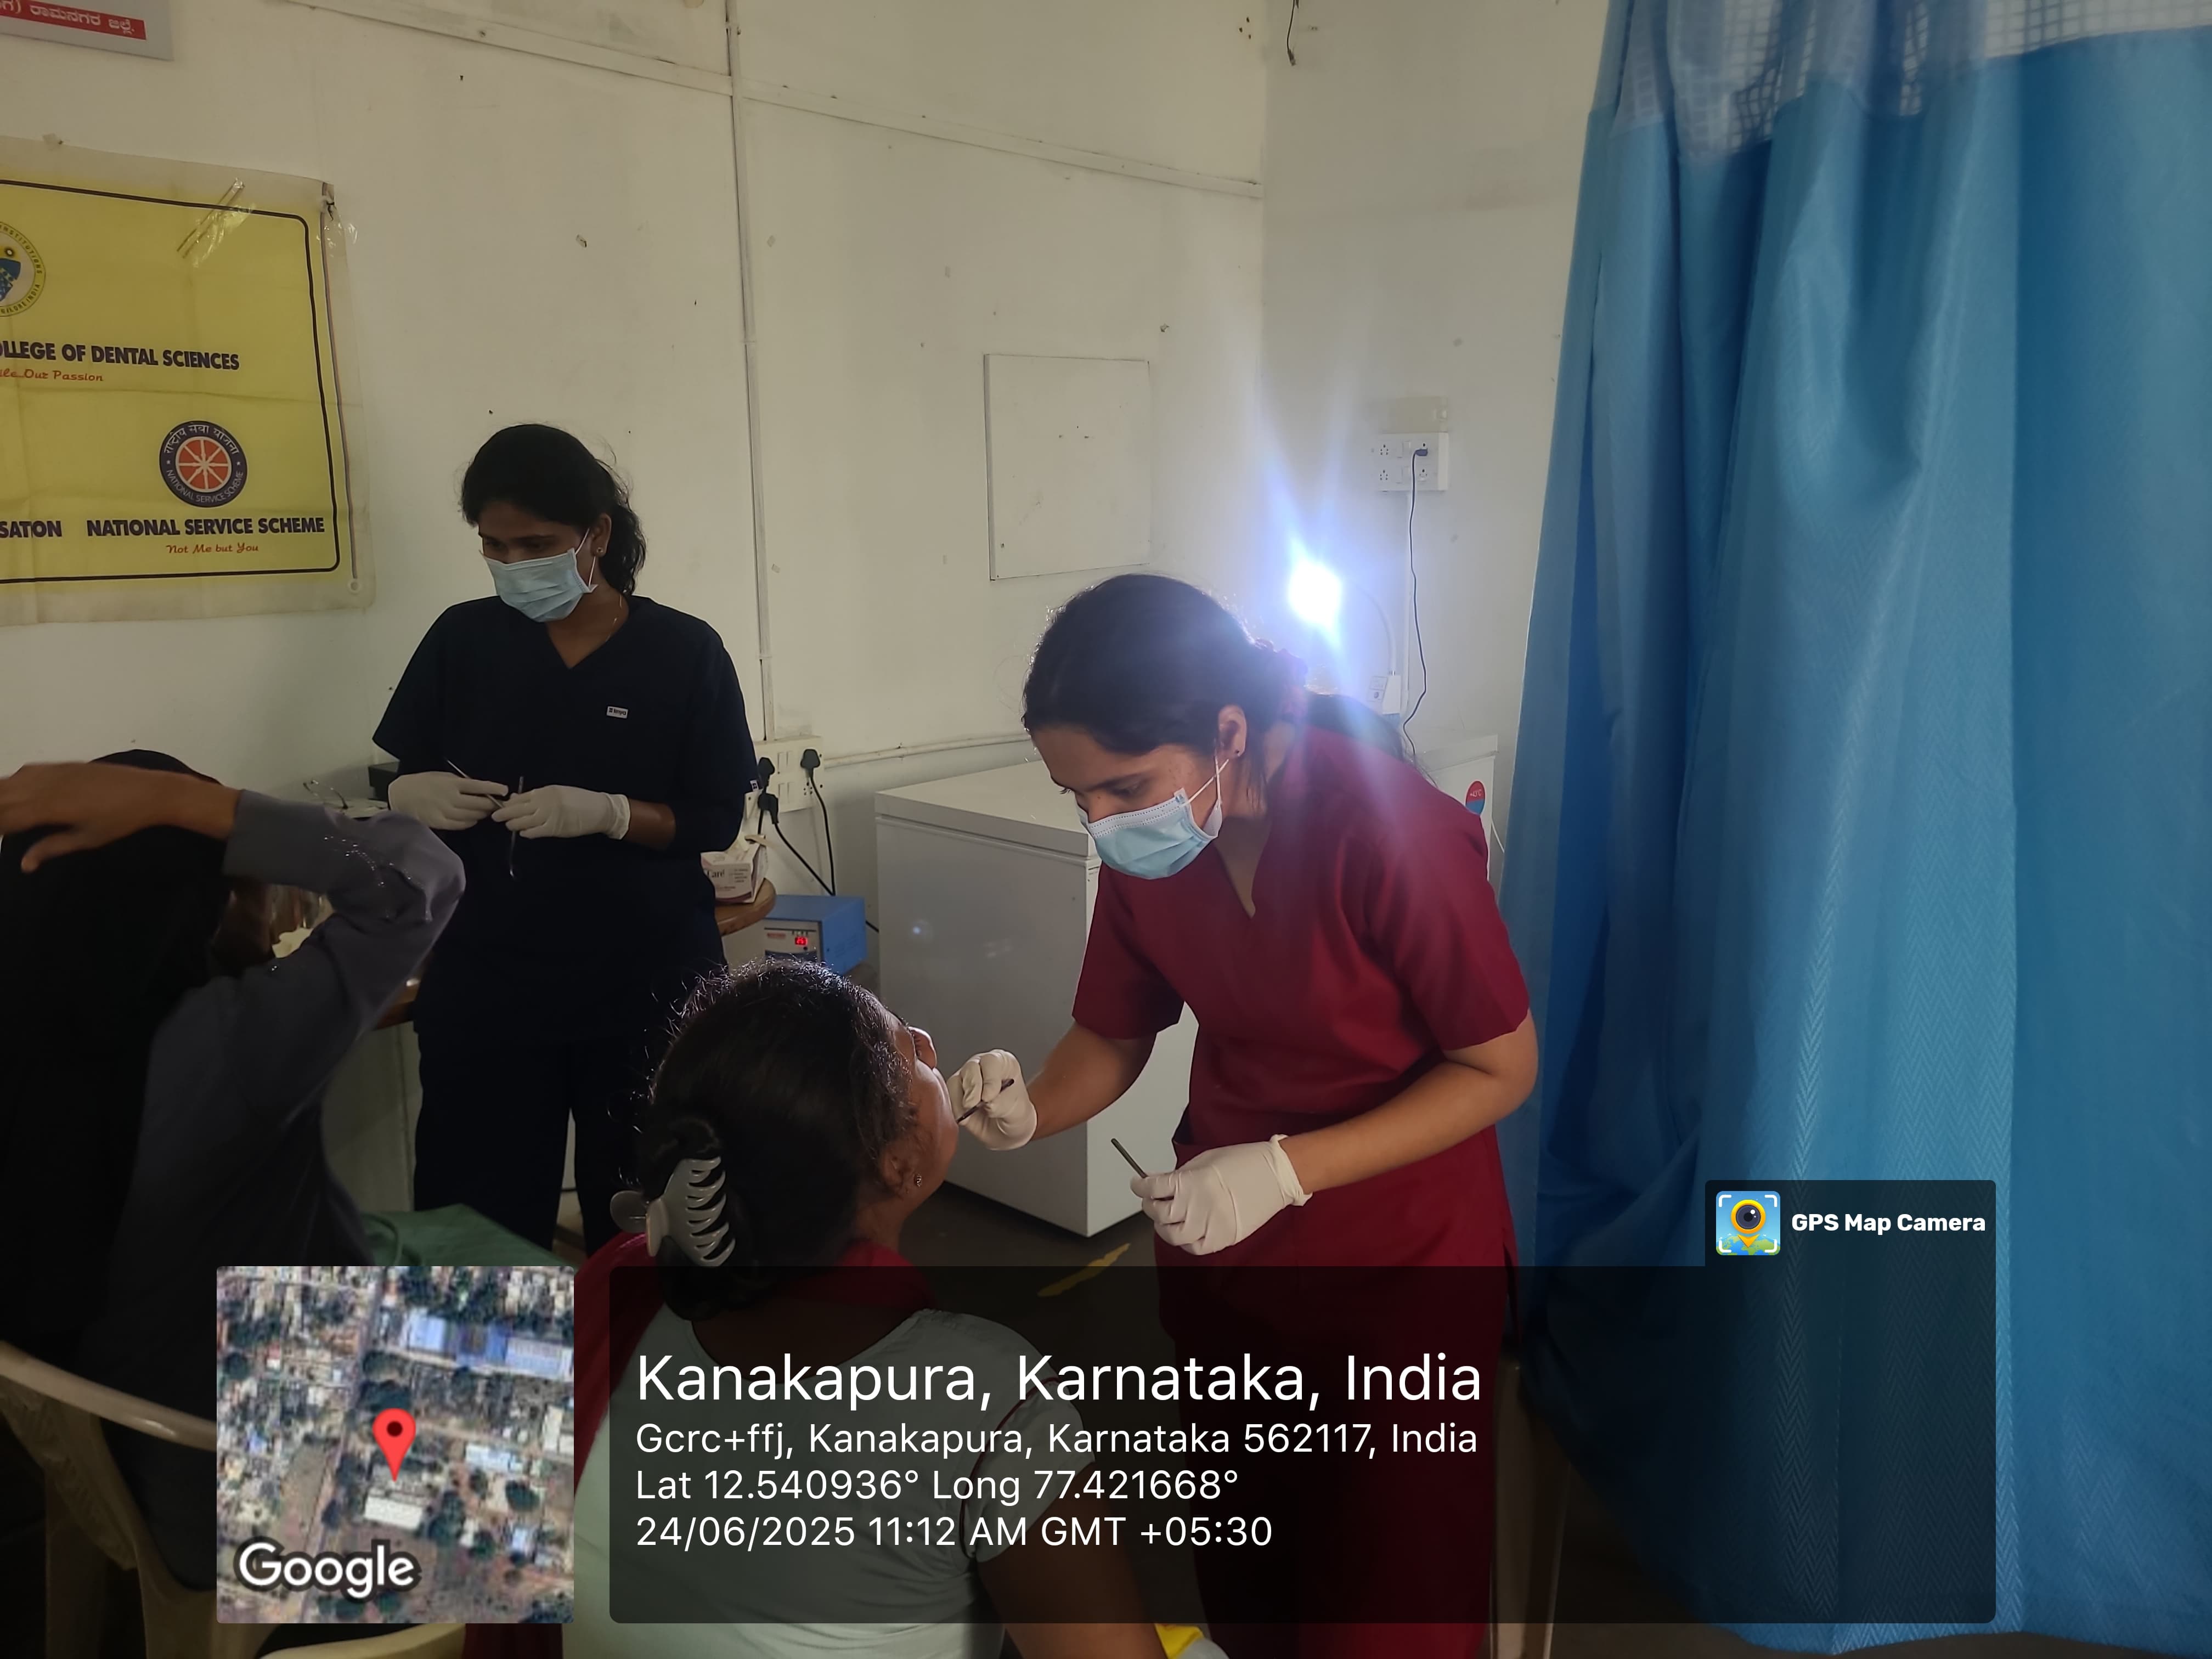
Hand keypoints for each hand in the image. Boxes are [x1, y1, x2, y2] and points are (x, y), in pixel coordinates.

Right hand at [0, 762, 236, 869]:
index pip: (6, 817)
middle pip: (2, 796)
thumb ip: (52, 848)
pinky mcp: (63, 765)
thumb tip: (24, 865)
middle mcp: (45, 786)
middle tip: (1, 825)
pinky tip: (12, 790)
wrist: (150, 790)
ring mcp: (53, 772)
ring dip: (1, 794)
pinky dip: (14, 781)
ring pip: (11, 781)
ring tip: (2, 810)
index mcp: (49, 808)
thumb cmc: (121, 820)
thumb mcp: (87, 839)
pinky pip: (27, 770)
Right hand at [387, 771, 507, 830]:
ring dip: (481, 815)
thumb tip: (479, 788)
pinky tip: (472, 820)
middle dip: (490, 805)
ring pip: (471, 816)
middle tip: (496, 804)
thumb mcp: (443, 776)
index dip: (493, 789)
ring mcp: (444, 811)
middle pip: (477, 804)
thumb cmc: (424, 782)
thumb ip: (460, 782)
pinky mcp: (439, 822)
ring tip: (485, 812)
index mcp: (452, 783)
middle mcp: (450, 797)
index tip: (504, 790)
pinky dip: (469, 823)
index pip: (478, 786)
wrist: (401, 794)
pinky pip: (460, 825)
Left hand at [493, 784, 627, 839]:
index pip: (520, 797)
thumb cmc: (579, 799)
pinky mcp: (554, 829)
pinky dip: (526, 832)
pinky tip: (523, 832)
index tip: (501, 806)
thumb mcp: (558, 792)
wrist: (599, 810)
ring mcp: (549, 816)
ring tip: (509, 825)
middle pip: (517, 809)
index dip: (508, 803)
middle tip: (495, 817)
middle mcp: (544, 802)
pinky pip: (534, 832)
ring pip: (522, 821)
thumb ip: (538, 796)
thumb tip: (517, 799)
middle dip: (504, 814)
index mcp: (545, 791)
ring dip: (513, 824)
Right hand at [954, 1050, 1035, 1149]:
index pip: (991, 1062)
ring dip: (962, 1101)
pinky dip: (955, 1109)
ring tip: (973, 1112)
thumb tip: (987, 1103)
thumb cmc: (1016, 1115)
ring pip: (955, 1081)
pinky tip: (966, 1116)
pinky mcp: (956, 1092)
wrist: (1007, 1132)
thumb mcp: (1017, 1110)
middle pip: (970, 1068)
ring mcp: (967, 1078)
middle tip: (974, 1105)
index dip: (989, 1079)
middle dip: (972, 1089)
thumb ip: (1002, 1104)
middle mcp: (983, 1066)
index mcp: (1003, 1063)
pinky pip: (948, 1097)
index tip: (989, 1097)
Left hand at [1131, 1136, 1307, 1254]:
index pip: (1151, 1187)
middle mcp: (1196, 1205)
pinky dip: (1185, 1242)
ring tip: (1166, 1219)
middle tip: (1152, 1200)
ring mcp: (1209, 1225)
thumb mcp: (1205, 1160)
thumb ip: (1181, 1175)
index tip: (1138, 1184)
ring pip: (1172, 1235)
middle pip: (1158, 1213)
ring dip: (1164, 1226)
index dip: (1140, 1186)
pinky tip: (1186, 1231)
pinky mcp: (1223, 1238)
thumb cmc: (1243, 1162)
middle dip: (1150, 1205)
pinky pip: (1195, 1248)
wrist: (1275, 1174)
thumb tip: (1161, 1184)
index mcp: (1190, 1182)